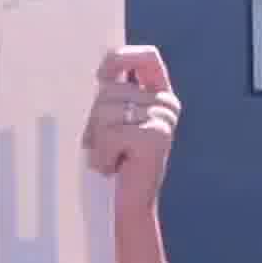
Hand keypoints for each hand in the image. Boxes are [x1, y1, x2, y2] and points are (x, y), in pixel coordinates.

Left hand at [84, 46, 178, 191]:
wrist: (127, 206)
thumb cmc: (113, 163)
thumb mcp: (111, 122)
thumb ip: (112, 94)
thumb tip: (100, 70)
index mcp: (159, 94)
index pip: (147, 57)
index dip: (122, 57)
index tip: (101, 76)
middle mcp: (166, 104)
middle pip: (110, 89)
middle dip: (95, 120)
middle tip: (107, 146)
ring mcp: (163, 119)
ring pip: (105, 112)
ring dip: (97, 140)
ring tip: (111, 158)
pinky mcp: (155, 137)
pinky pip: (109, 134)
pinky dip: (102, 155)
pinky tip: (114, 167)